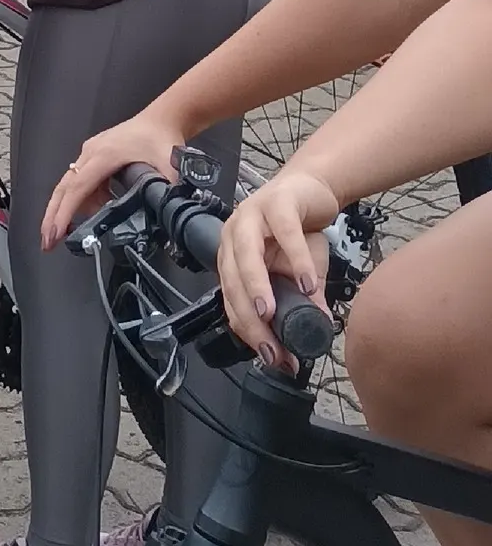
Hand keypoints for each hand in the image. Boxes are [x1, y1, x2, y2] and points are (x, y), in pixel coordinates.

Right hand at [40, 112, 182, 248]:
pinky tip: (96, 210)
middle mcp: (90, 154)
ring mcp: (89, 154)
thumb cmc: (161, 136)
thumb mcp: (169, 165)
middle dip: (52, 216)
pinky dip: (84, 200)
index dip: (65, 213)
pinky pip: (82, 182)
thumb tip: (169, 214)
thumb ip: (169, 190)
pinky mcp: (94, 156)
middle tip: (47, 242)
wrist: (162, 117)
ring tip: (75, 231)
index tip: (55, 232)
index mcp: (104, 156)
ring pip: (70, 186)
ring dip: (70, 210)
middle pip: (63, 188)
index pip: (78, 189)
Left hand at [217, 171, 336, 368]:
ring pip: (246, 254)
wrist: (312, 189)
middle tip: (270, 347)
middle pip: (232, 281)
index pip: (231, 300)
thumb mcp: (301, 271)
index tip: (271, 357)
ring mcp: (251, 215)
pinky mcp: (277, 202)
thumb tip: (314, 335)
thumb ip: (303, 300)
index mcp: (232, 257)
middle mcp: (233, 237)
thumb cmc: (300, 231)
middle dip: (249, 318)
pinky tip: (308, 282)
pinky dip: (295, 259)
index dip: (249, 331)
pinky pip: (284, 232)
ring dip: (256, 287)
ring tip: (271, 314)